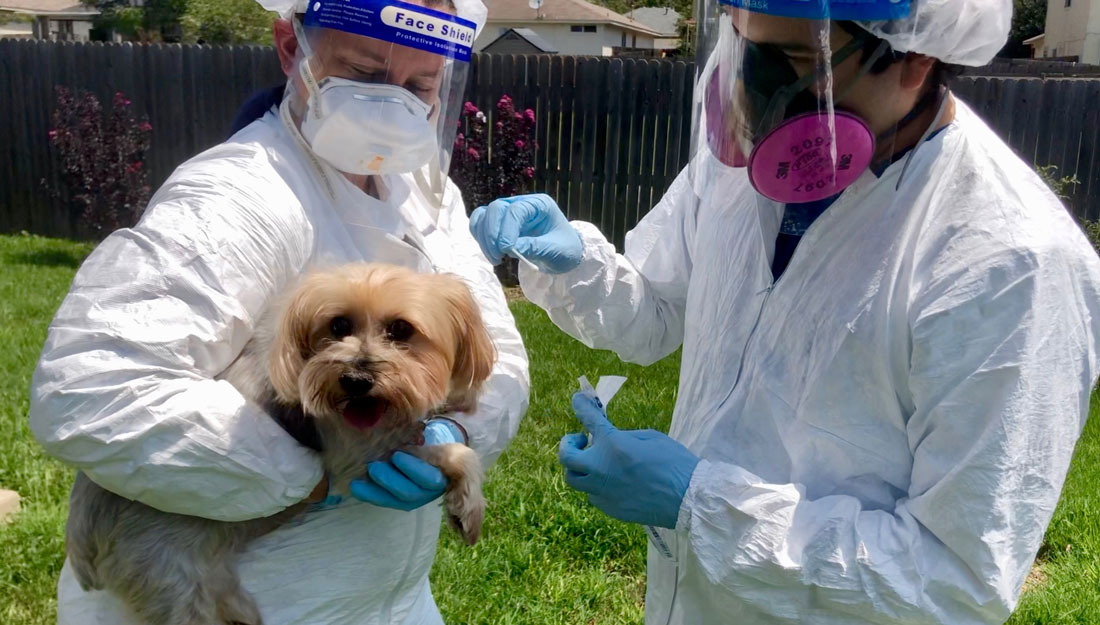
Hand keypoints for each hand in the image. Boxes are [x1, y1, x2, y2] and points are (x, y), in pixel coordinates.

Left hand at [347, 420, 462, 509]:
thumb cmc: (439, 450)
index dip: (412, 467)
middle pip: (408, 491)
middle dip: (388, 480)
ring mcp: (412, 499)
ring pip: (393, 499)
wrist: (439, 463)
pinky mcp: (399, 500)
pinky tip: (354, 488)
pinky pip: (383, 500)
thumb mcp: (440, 447)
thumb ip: (426, 449)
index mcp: (440, 477)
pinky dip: (369, 494)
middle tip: (372, 467)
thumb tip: (405, 444)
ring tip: (356, 483)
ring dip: (374, 490)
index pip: (427, 476)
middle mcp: (426, 492)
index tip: (397, 455)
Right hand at [468, 193, 583, 273]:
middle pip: (496, 209)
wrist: (562, 254)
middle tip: (498, 257)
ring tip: (496, 259)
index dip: (507, 229)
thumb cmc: (565, 249)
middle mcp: (521, 204)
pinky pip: (480, 224)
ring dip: (484, 237)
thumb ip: (535, 247)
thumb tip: (511, 248)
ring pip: (484, 215)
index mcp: (539, 205)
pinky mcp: (499, 223)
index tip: (505, 250)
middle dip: (492, 234)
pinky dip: (480, 237)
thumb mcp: (556, 251)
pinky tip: (491, 252)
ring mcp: (508, 212)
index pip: (516, 210)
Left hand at [558, 393, 699, 528]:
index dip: (580, 406)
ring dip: (582, 468)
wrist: (689, 499)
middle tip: (581, 441)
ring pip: (575, 481)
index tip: (577, 399)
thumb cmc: (675, 462)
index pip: (588, 420)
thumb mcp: (650, 437)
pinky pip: (594, 495)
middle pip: (566, 459)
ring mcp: (604, 492)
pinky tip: (613, 482)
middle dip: (568, 446)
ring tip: (598, 464)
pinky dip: (597, 486)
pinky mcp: (610, 509)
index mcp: (613, 445)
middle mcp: (601, 469)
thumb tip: (606, 439)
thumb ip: (622, 436)